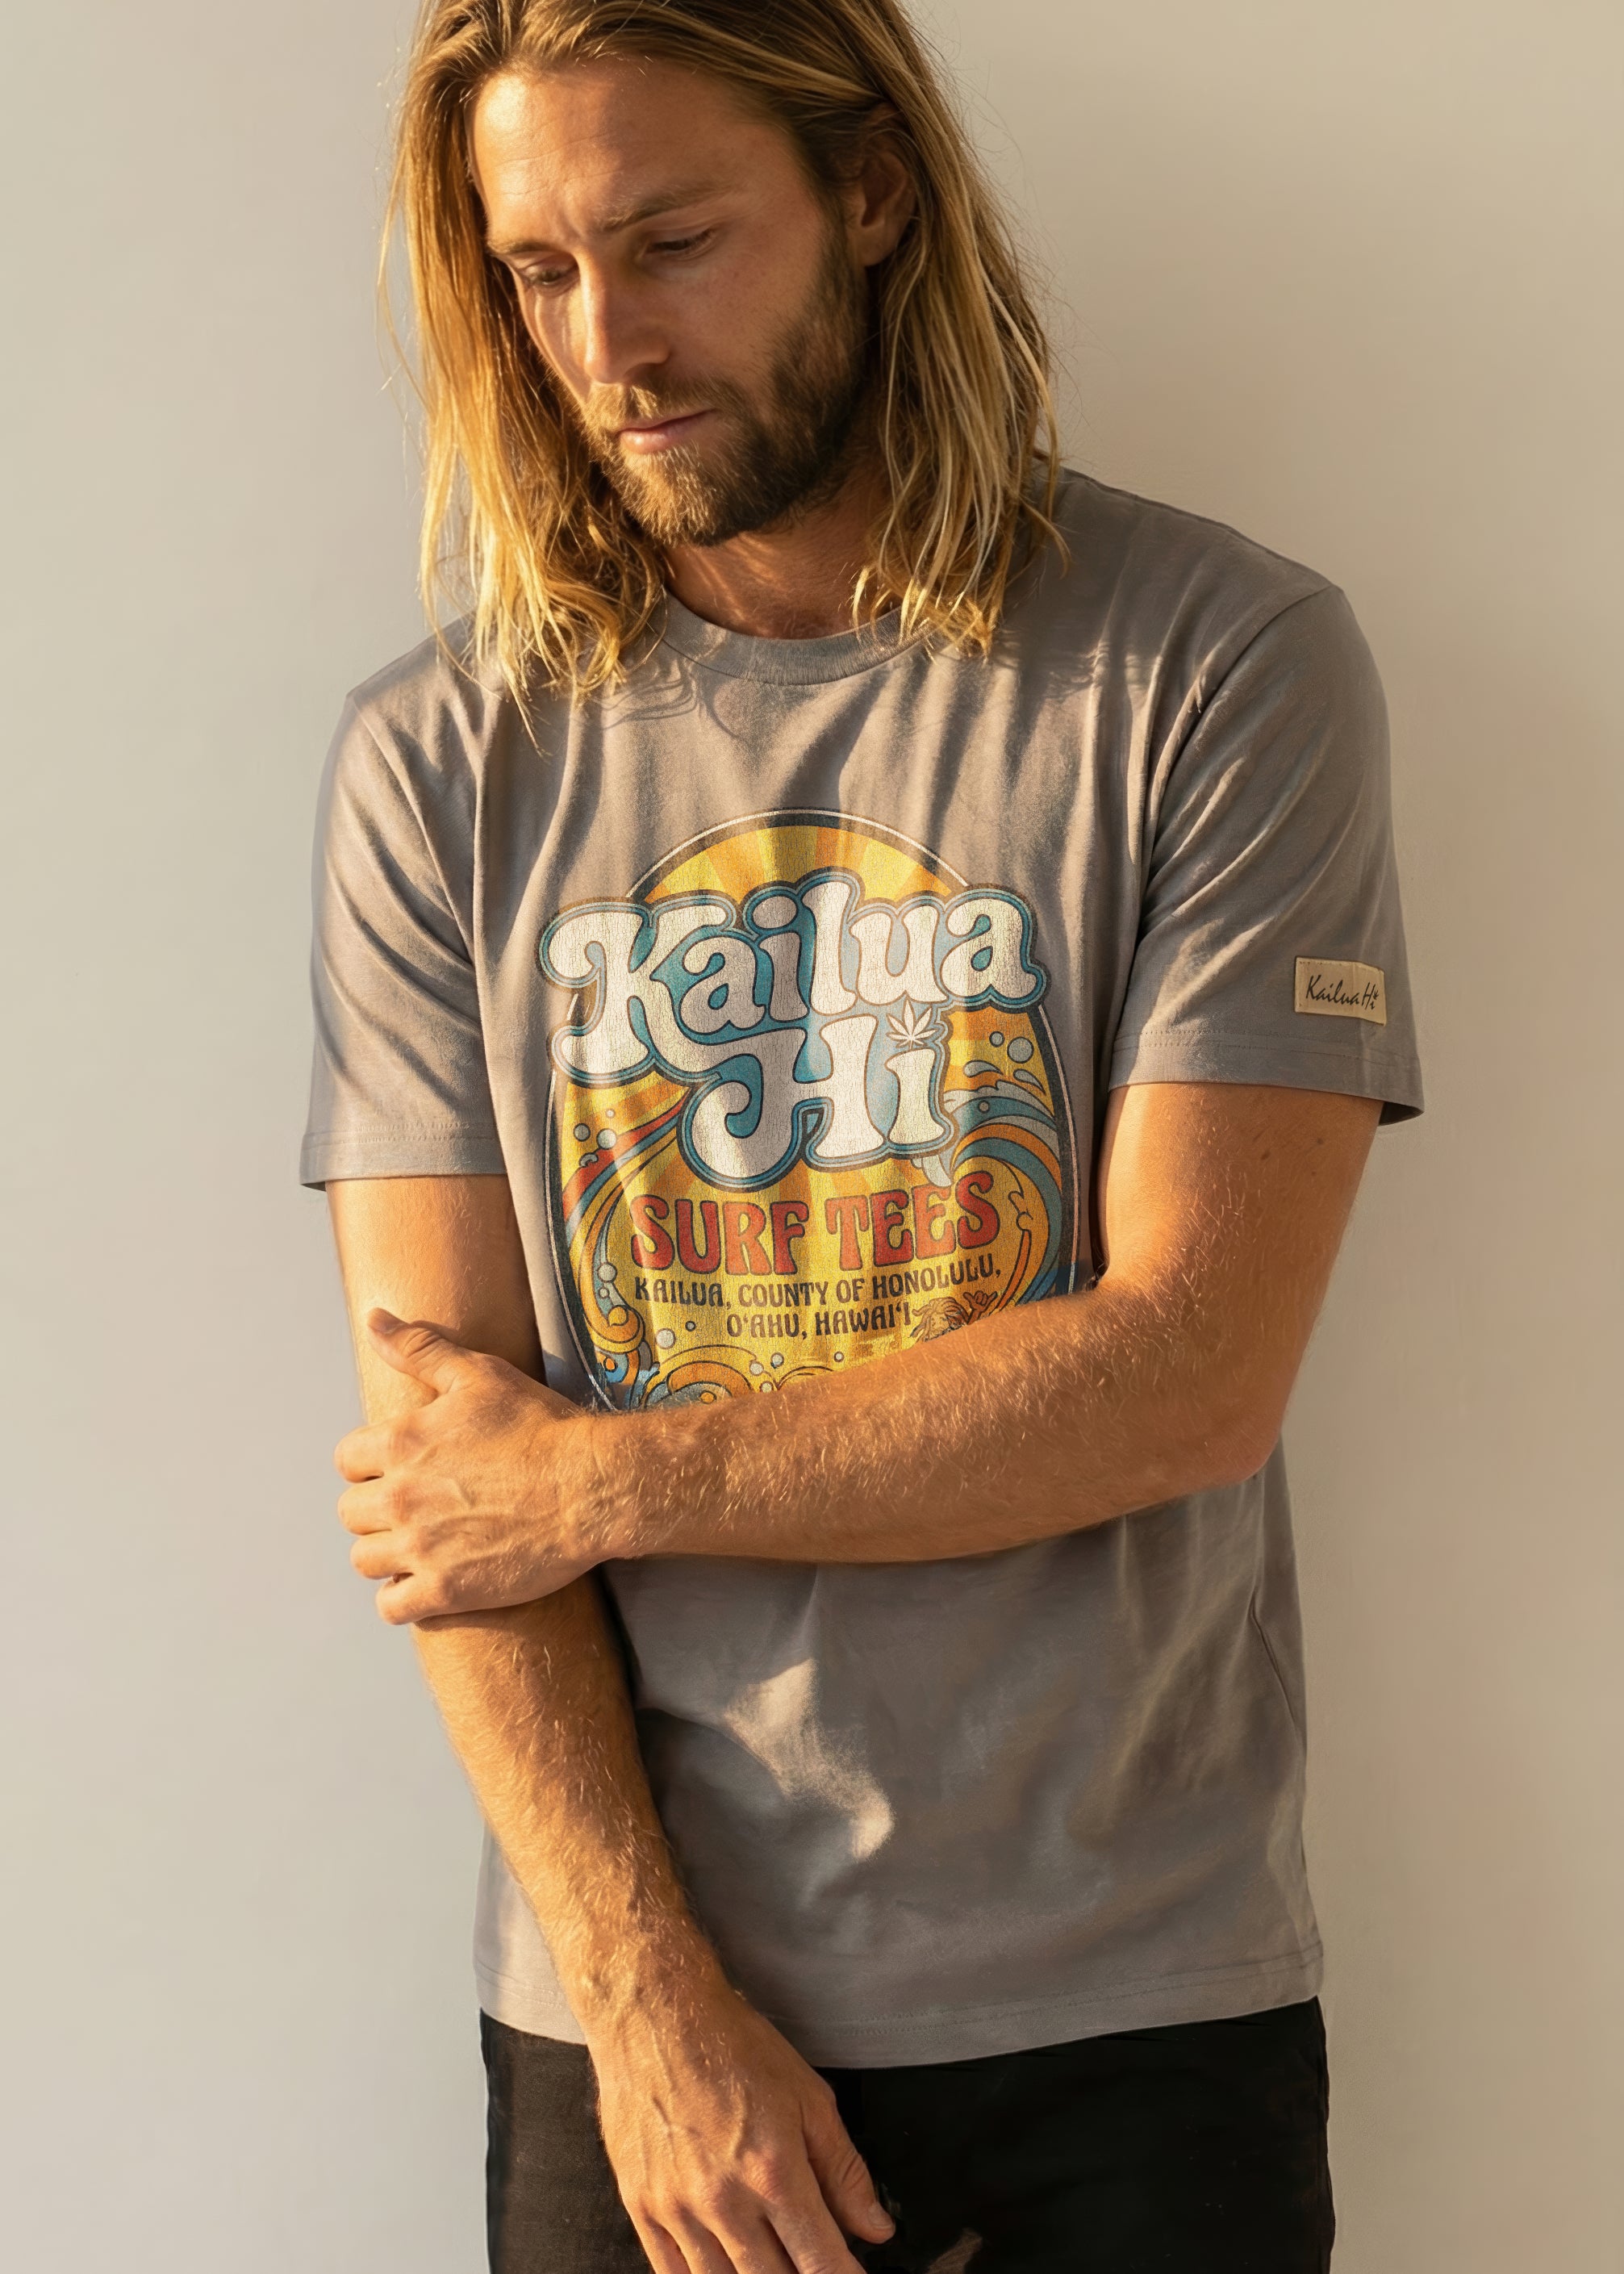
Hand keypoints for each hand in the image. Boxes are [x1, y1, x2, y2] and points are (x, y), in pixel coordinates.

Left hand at [335, 1310, 614, 1622]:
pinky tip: (429, 1582)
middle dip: (378, 1510)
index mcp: (401, 1443)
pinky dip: (403, 1598)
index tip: (403, 1468)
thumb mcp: (478, 1375)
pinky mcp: (445, 1590)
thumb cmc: (540, 1427)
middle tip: (418, 1508)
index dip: (372, 1464)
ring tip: (423, 1545)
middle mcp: (400, 1497)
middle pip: (351, 1513)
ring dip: (387, 1554)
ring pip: (364, 1560)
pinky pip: (392, 1606)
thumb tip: (374, 1318)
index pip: (347, 1461)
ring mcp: (420, 1548)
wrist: (590, 1485)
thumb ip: (418, 1348)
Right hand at [590, 1974, 894, 2273]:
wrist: (656, 2016)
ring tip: (773, 2260)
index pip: (821, 2264)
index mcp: (773, 2172)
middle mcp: (724, 2200)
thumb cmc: (732, 2046)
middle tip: (812, 2261)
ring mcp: (677, 2209)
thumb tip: (875, 2227)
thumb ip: (844, 2170)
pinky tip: (724, 2268)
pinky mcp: (641, 2207)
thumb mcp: (809, 2098)